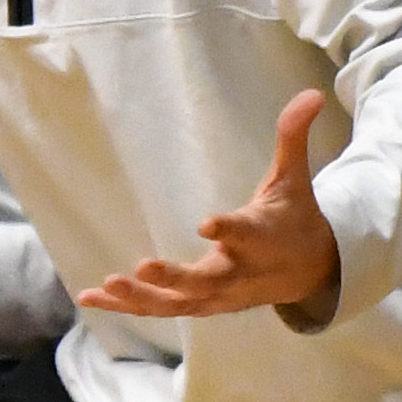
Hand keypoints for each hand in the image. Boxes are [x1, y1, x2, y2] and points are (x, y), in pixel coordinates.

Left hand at [78, 89, 339, 321]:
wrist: (309, 272)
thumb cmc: (292, 218)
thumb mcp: (293, 179)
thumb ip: (293, 138)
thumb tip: (311, 93)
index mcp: (262, 238)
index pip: (246, 234)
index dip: (228, 230)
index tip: (206, 223)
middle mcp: (240, 272)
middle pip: (208, 281)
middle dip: (176, 277)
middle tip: (143, 266)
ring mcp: (218, 296)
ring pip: (179, 303)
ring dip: (142, 297)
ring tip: (107, 284)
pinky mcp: (200, 306)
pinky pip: (161, 309)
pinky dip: (127, 306)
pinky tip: (90, 297)